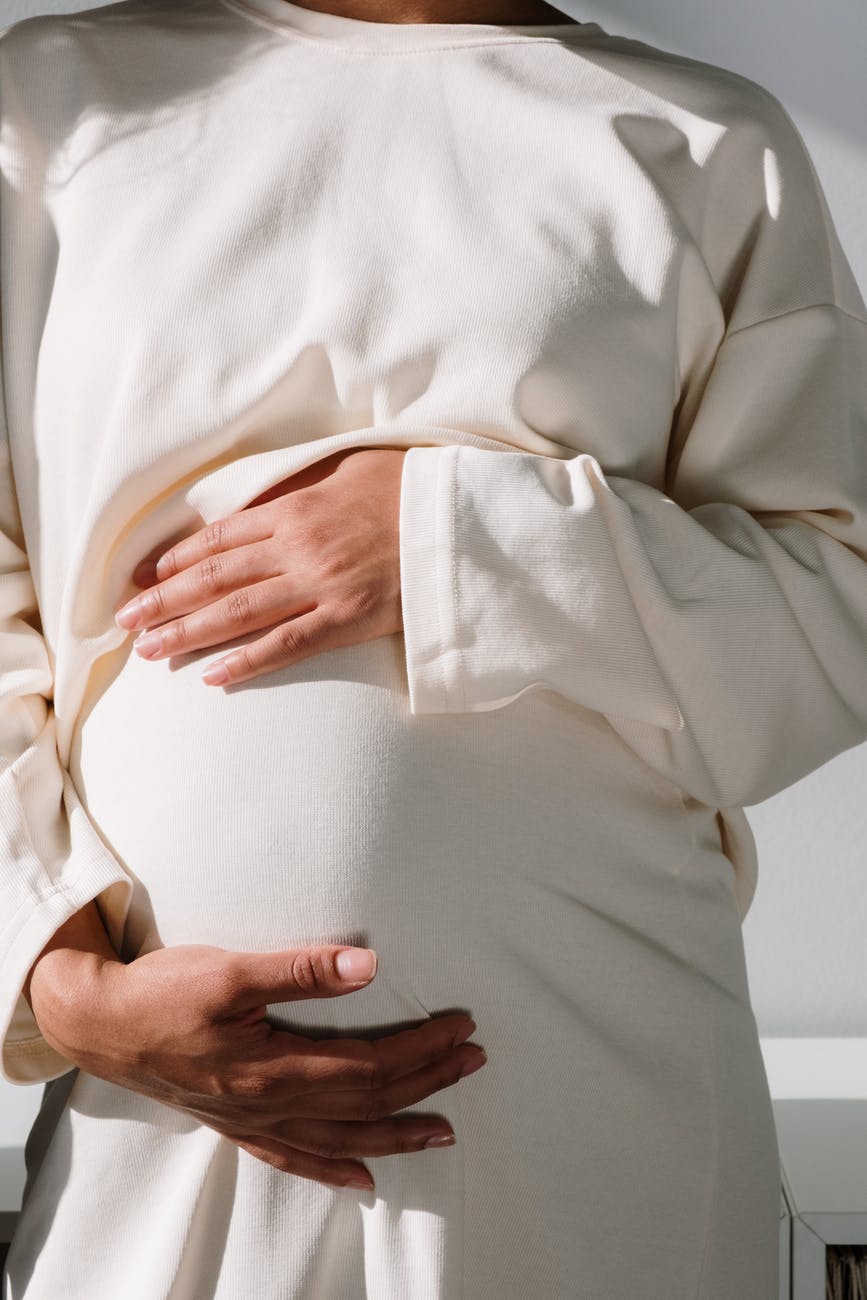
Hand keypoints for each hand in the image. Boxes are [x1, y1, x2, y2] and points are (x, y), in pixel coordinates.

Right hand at [28, 940, 485, 1190]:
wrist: (100, 1023)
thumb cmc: (164, 992)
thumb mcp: (231, 969)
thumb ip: (301, 970)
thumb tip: (368, 967)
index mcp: (275, 1067)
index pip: (370, 1064)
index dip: (421, 1049)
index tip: (460, 1028)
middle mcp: (271, 1106)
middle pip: (366, 1102)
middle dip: (427, 1083)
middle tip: (473, 1060)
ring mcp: (254, 1123)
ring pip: (341, 1139)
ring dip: (397, 1132)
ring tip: (444, 1131)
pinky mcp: (237, 1124)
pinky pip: (295, 1159)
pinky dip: (334, 1168)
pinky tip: (362, 1177)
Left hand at [113, 447, 406, 686]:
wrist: (460, 518)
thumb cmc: (407, 487)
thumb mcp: (347, 468)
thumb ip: (299, 487)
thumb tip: (259, 505)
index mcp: (296, 507)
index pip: (220, 536)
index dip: (177, 559)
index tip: (145, 578)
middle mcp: (299, 546)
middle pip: (217, 577)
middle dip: (166, 600)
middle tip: (126, 623)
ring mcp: (323, 584)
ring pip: (241, 612)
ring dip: (191, 632)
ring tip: (152, 650)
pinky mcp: (349, 617)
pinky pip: (289, 644)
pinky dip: (249, 662)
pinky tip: (215, 677)